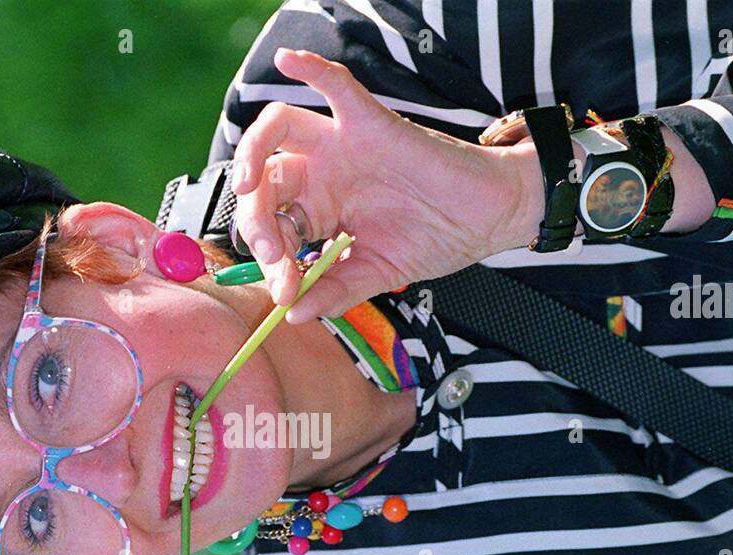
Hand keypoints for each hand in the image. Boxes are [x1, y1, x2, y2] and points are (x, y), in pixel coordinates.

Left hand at [231, 48, 541, 323]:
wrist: (485, 218)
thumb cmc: (435, 238)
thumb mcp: (376, 274)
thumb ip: (335, 292)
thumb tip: (294, 315)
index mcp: (319, 210)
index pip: (273, 226)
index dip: (271, 259)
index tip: (286, 289)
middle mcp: (322, 173)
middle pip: (264, 180)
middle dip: (256, 219)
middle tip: (273, 253)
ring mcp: (342, 145)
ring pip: (278, 129)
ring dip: (251, 153)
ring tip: (246, 186)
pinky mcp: (370, 123)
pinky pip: (337, 86)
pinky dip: (310, 69)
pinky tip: (289, 61)